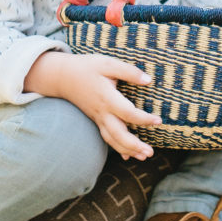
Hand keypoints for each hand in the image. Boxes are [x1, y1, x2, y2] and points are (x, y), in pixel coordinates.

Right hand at [26, 50, 160, 159]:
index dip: (144, 119)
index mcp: (107, 98)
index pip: (128, 114)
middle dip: (135, 146)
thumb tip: (148, 80)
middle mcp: (102, 112)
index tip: (158, 121)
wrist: (63, 76)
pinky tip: (127, 155)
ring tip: (144, 157)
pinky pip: (106, 137)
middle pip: (119, 135)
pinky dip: (117, 148)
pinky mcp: (96, 120)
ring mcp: (98, 118)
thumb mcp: (108, 64)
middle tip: (150, 153)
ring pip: (113, 140)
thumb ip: (128, 72)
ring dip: (128, 150)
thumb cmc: (87, 67)